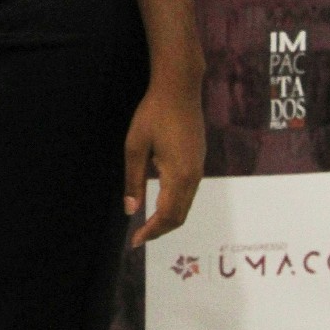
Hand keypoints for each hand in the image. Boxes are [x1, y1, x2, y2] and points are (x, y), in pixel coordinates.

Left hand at [123, 82, 205, 248]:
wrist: (179, 88)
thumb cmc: (153, 114)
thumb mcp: (135, 147)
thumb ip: (133, 181)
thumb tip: (130, 210)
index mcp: (178, 175)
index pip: (167, 215)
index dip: (151, 232)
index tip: (135, 241)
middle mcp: (194, 176)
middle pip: (180, 216)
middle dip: (160, 230)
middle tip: (139, 237)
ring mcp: (199, 168)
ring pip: (186, 205)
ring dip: (168, 218)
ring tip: (148, 224)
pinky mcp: (199, 160)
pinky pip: (189, 192)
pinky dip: (175, 205)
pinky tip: (160, 202)